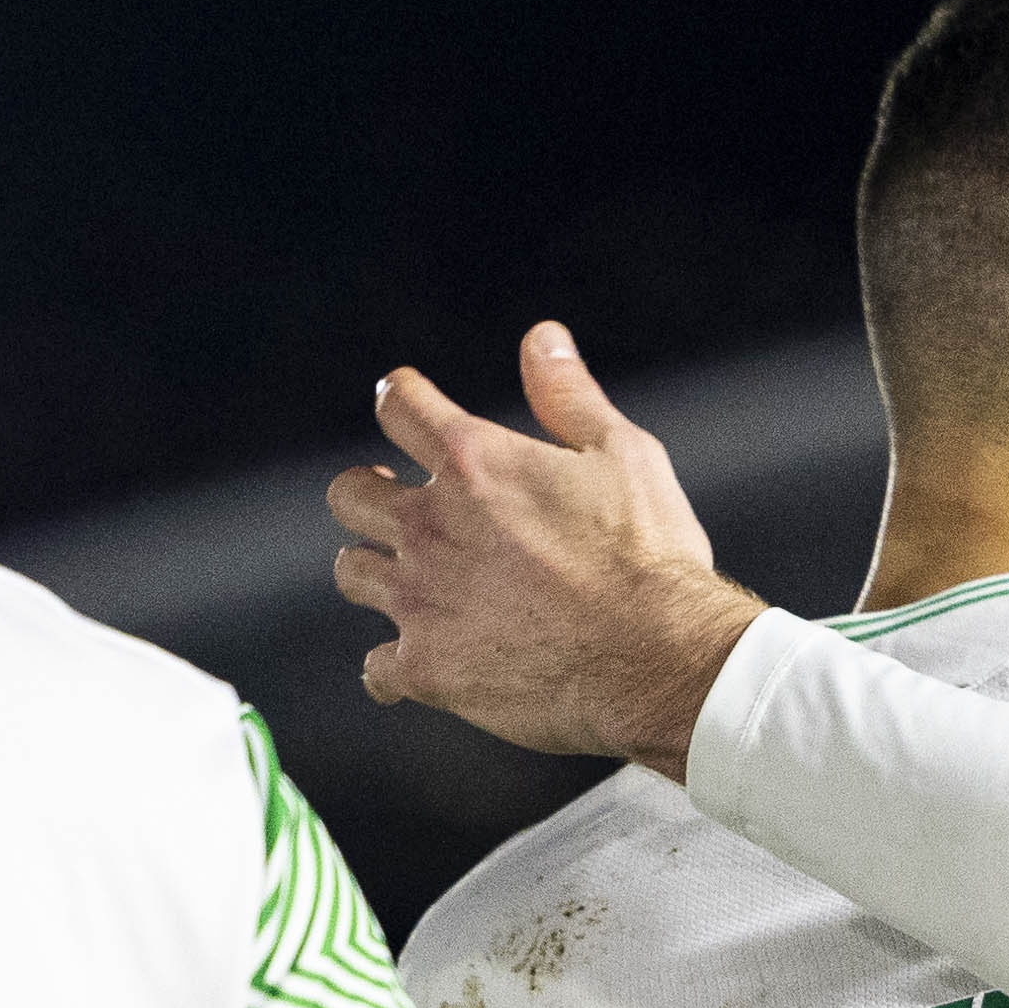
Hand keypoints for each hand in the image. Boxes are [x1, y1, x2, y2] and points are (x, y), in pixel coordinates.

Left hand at [330, 323, 770, 776]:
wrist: (659, 659)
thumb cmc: (650, 556)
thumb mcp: (624, 454)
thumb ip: (569, 396)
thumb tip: (542, 338)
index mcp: (474, 461)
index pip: (399, 405)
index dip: (400, 399)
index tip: (405, 405)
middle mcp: (431, 526)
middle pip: (349, 494)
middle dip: (368, 493)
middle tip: (397, 504)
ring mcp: (421, 600)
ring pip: (352, 573)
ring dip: (375, 571)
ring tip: (408, 581)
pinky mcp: (427, 669)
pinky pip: (376, 669)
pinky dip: (393, 667)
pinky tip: (413, 666)